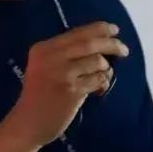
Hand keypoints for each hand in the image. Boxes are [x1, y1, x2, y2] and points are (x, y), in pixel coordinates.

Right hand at [8, 21, 128, 146]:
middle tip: (124, 50)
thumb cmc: (39, 93)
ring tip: (103, 76)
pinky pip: (98, 80)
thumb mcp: (44, 66)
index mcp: (44, 48)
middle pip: (90, 43)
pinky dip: (103, 82)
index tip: (115, 30)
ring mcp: (62, 74)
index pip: (77, 32)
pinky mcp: (72, 91)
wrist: (28, 122)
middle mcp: (52, 57)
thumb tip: (101, 42)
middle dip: (111, 44)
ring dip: (106, 68)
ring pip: (97, 61)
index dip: (100, 29)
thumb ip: (66, 53)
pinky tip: (99, 89)